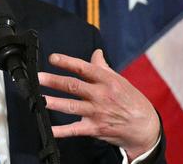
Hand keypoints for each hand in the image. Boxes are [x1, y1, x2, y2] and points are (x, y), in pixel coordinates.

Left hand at [38, 50, 159, 159]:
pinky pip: (75, 129)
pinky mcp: (95, 128)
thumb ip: (103, 67)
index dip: (67, 62)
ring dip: (53, 102)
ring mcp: (97, 112)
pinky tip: (49, 129)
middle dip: (53, 81)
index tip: (52, 58)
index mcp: (106, 80)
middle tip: (37, 77)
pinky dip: (61, 130)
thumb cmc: (131, 100)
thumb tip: (96, 52)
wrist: (145, 126)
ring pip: (71, 106)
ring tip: (39, 98)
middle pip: (73, 86)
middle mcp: (101, 95)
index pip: (83, 68)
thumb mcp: (120, 80)